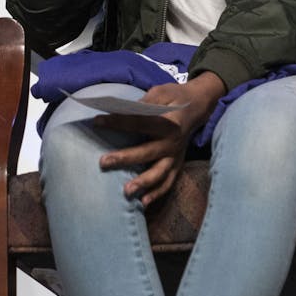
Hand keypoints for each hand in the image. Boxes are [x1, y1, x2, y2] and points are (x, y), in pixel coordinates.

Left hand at [93, 73, 225, 206]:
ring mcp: (176, 156)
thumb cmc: (175, 97)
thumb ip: (143, 103)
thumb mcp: (160, 92)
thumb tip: (120, 111)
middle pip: (147, 152)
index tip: (97, 121)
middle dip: (125, 158)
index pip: (140, 122)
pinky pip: (168, 182)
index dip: (118, 122)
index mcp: (169, 121)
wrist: (198, 106)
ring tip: (126, 191)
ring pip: (159, 173)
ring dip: (143, 182)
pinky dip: (157, 193)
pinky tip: (144, 203)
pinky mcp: (177, 164)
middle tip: (103, 162)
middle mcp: (173, 142)